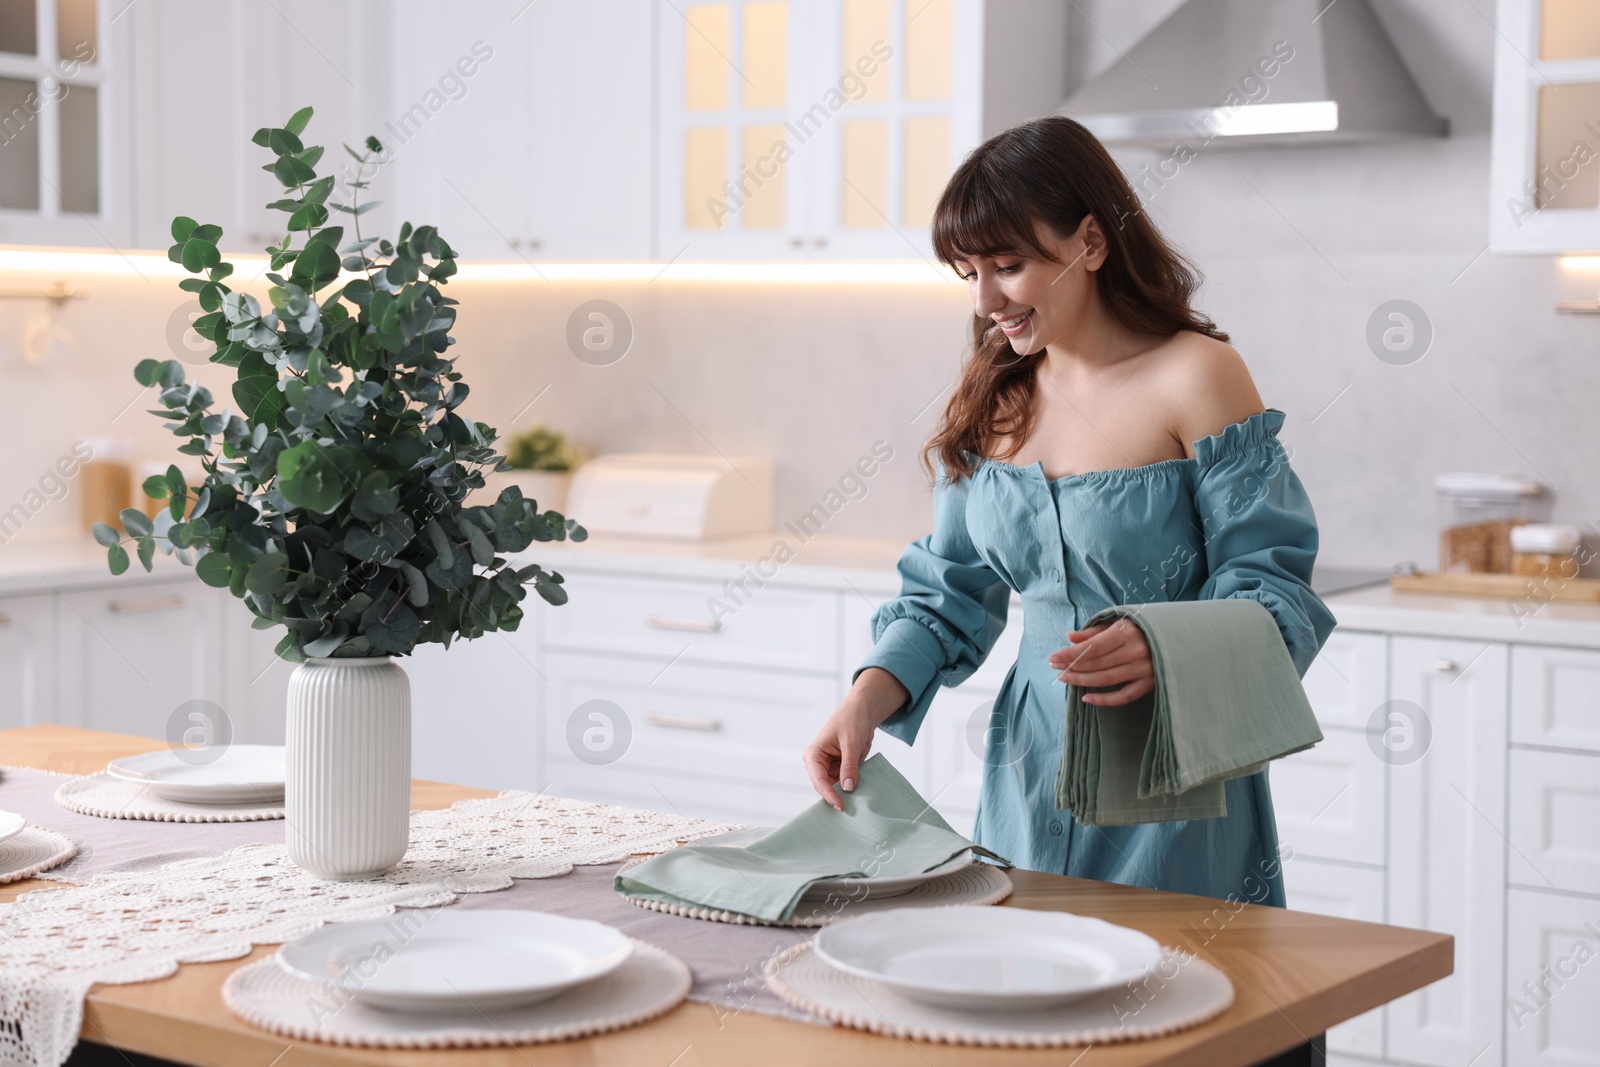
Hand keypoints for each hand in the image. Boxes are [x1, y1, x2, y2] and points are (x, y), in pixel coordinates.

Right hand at [802, 667, 905, 810]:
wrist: (862, 711)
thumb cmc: (852, 720)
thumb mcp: (851, 742)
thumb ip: (849, 766)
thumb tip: (847, 788)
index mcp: (814, 754)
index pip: (818, 780)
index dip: (829, 795)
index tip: (841, 807)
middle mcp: (819, 763)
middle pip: (825, 787)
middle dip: (836, 797)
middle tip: (850, 811)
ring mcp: (830, 767)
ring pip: (835, 788)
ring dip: (845, 795)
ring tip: (857, 806)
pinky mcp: (841, 769)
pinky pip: (845, 783)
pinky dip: (853, 788)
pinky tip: (861, 796)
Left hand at [1048, 617, 1154, 705]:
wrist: (1180, 635)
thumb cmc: (1143, 626)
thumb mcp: (1119, 621)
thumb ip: (1094, 631)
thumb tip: (1070, 637)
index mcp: (1128, 631)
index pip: (1092, 647)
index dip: (1070, 654)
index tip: (1053, 657)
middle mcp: (1137, 651)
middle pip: (1097, 664)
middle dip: (1072, 667)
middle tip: (1055, 668)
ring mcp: (1145, 669)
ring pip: (1106, 680)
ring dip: (1082, 681)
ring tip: (1065, 678)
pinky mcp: (1151, 683)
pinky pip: (1124, 696)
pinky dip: (1104, 700)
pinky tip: (1086, 698)